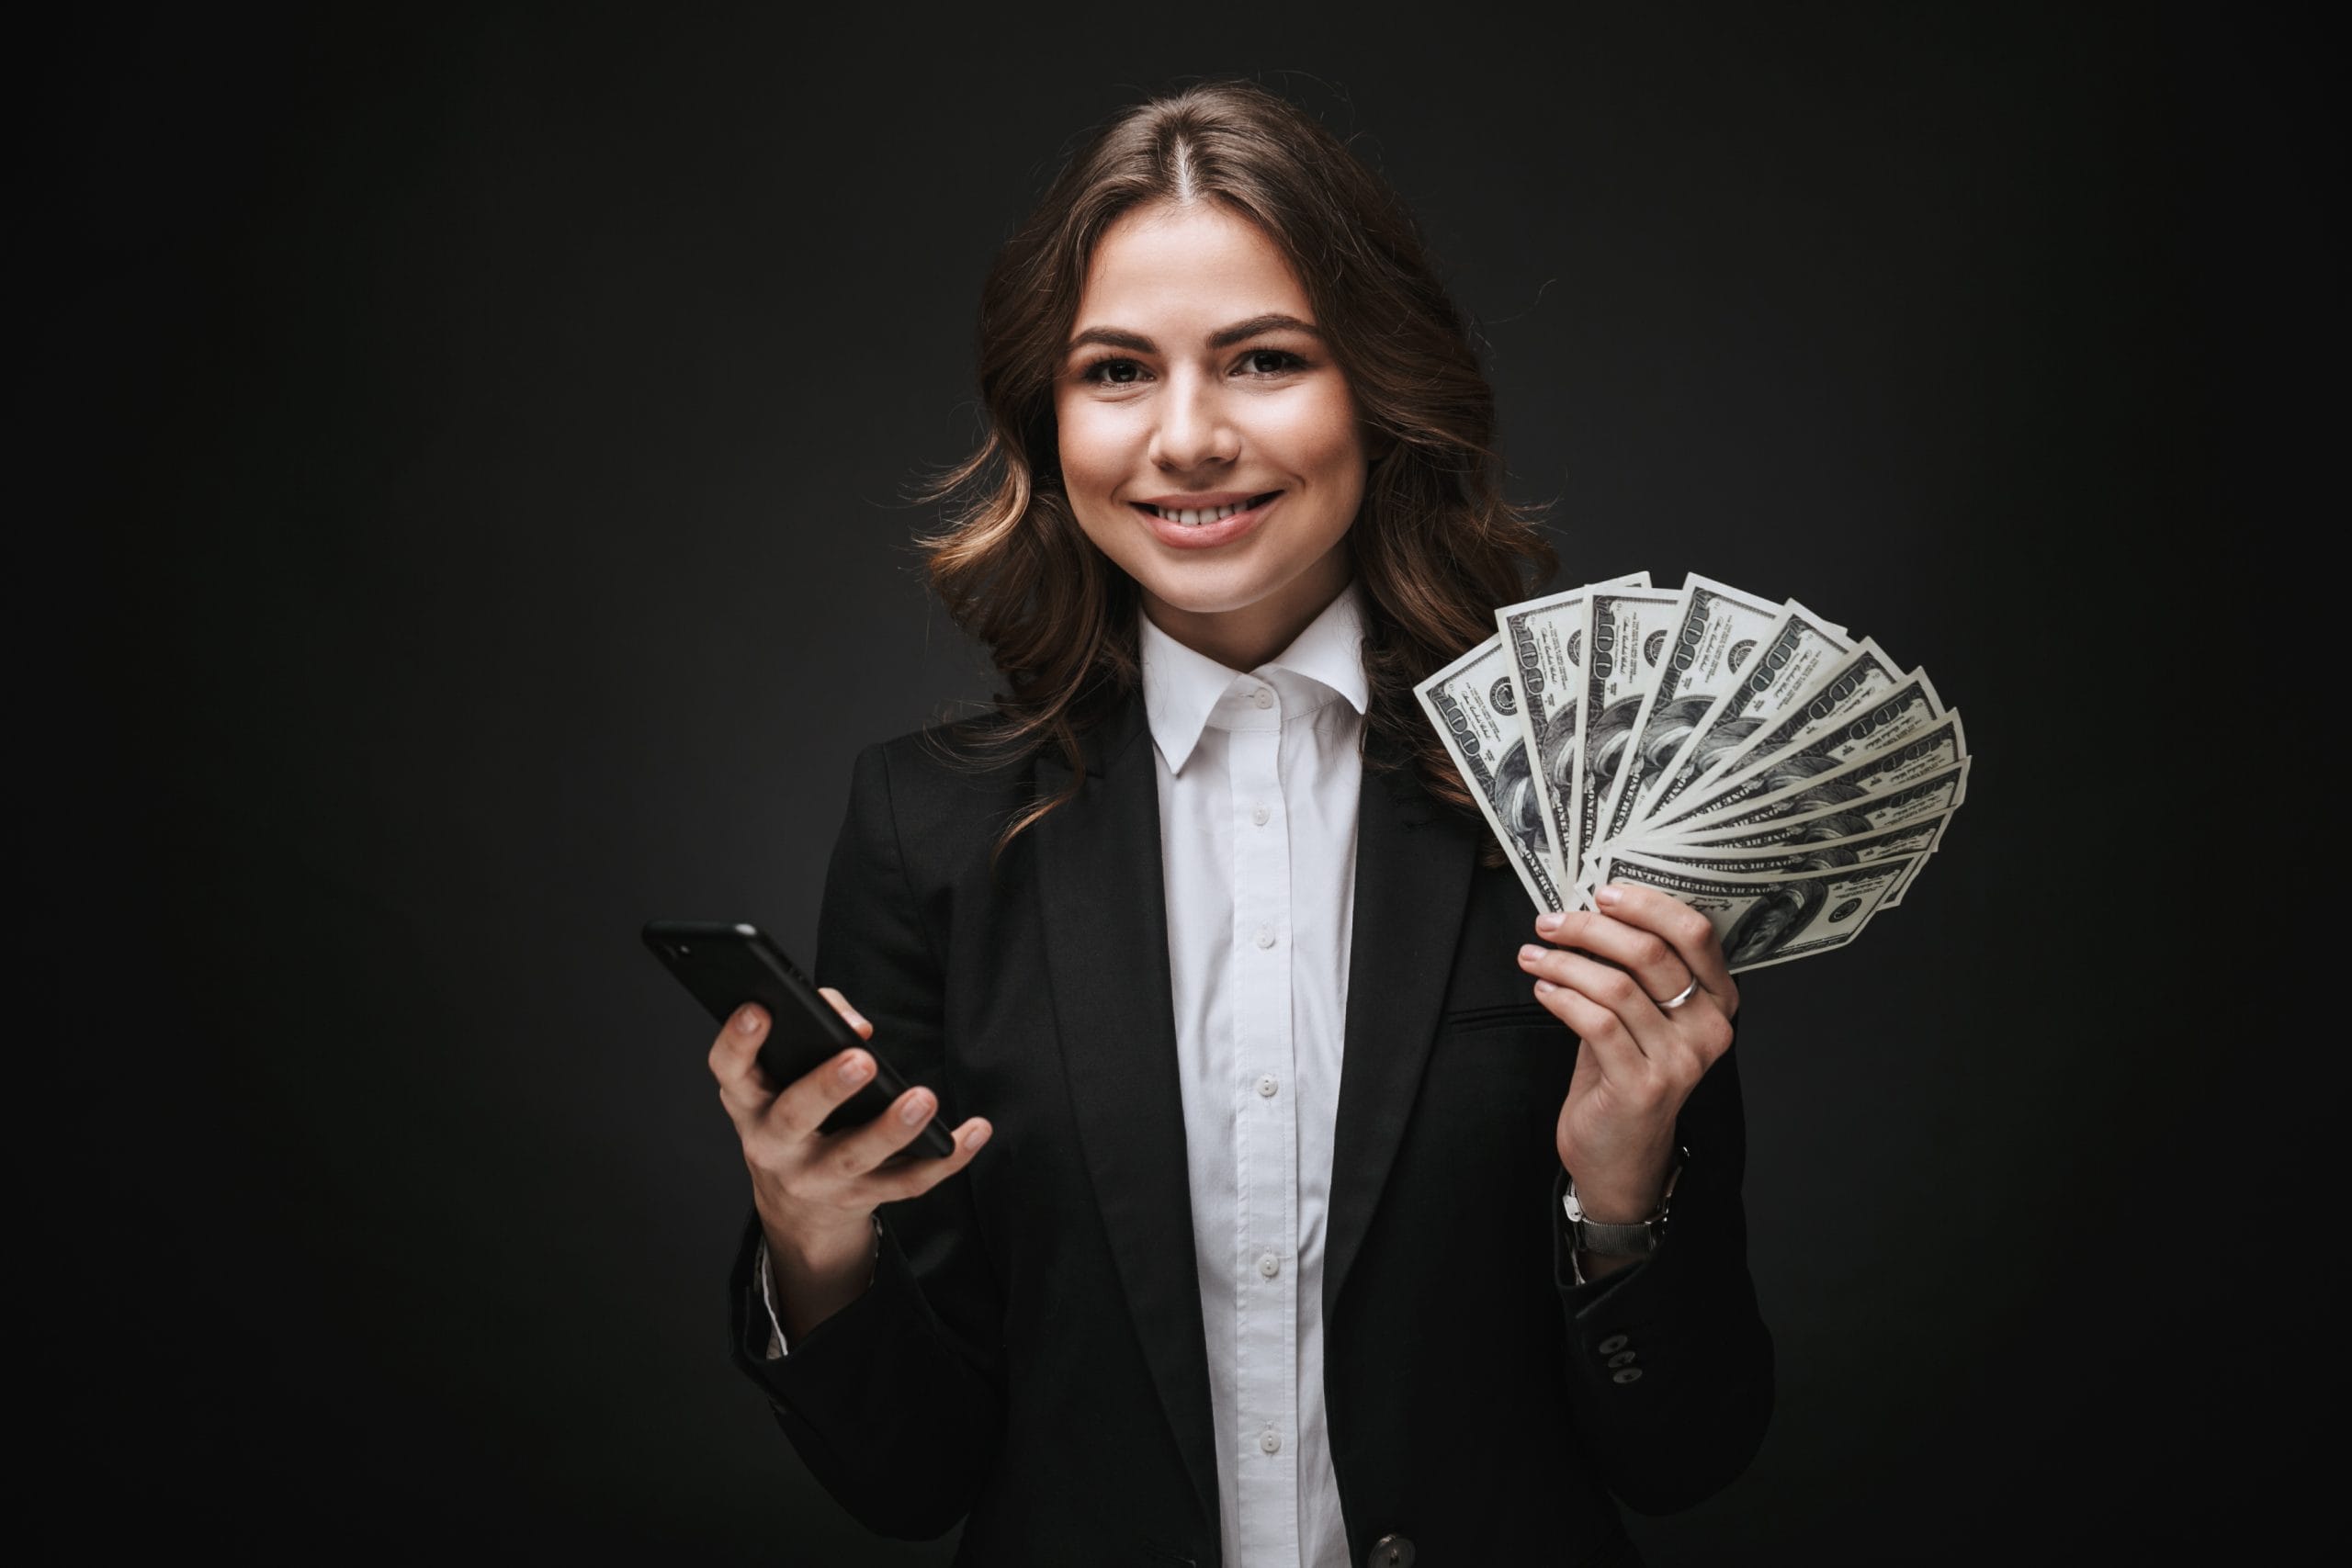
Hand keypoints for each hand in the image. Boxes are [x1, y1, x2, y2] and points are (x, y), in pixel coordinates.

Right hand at [708, 986, 990, 1336]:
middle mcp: (774, 1144)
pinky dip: (946, 1159)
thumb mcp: (781, 1077)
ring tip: (923, 1098)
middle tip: (860, 1060)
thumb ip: (816, 1029)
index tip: (760, 1008)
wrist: (796, 1205)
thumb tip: (857, 1029)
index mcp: (749, 1102)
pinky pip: (907, 1182)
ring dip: (892, 1129)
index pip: (730, 1069)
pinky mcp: (861, 1198)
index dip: (739, 1040)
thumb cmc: (794, 1110)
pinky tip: (975, 1130)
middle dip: (827, 1088)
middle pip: (795, 1118)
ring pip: (855, 1157)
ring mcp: (817, 1177)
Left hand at [1518, 884, 1738, 1224]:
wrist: (1622, 1157)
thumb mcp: (1641, 1017)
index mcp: (1718, 1003)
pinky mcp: (1643, 1085)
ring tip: (1533, 954)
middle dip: (1591, 928)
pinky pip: (1596, 1022)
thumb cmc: (1625, 1075)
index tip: (1603, 892)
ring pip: (1616, 985)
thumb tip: (1595, 911)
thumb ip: (1633, 970)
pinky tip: (1542, 987)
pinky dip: (1562, 997)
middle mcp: (1709, 1030)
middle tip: (1551, 922)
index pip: (1696, 934)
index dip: (1648, 904)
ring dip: (1564, 962)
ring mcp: (1679, 1061)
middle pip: (1651, 953)